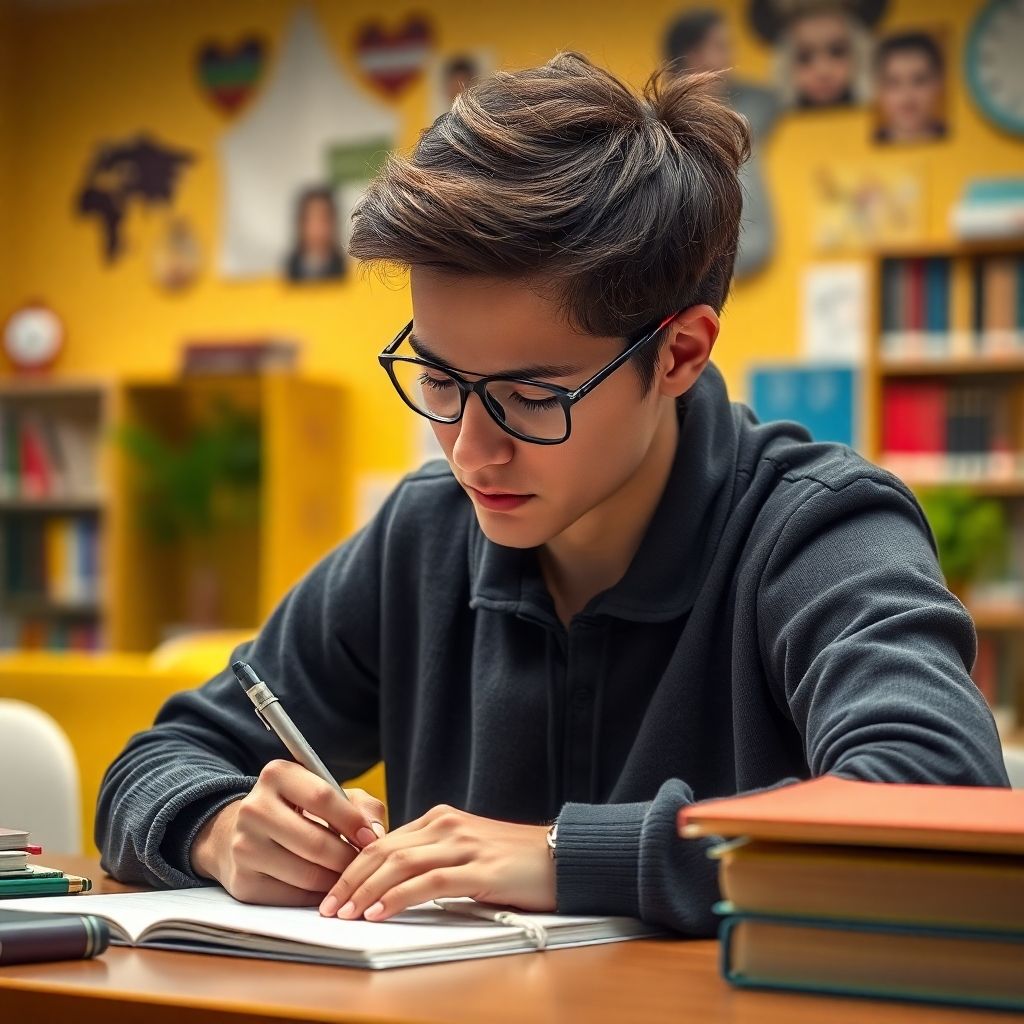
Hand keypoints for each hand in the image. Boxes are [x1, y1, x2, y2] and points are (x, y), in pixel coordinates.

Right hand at [190, 759, 386, 905]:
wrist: (243, 834)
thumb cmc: (298, 811)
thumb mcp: (327, 794)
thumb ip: (361, 805)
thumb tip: (376, 834)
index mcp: (277, 775)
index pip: (322, 797)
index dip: (353, 820)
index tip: (371, 838)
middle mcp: (254, 808)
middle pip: (316, 842)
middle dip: (348, 858)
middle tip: (364, 865)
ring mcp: (244, 846)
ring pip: (306, 874)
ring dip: (335, 881)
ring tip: (348, 877)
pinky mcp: (243, 881)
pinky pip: (292, 896)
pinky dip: (315, 897)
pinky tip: (325, 890)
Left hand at [317, 804, 555, 921]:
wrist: (563, 857)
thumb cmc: (515, 862)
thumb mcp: (466, 852)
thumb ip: (432, 859)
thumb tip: (390, 882)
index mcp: (441, 819)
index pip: (382, 840)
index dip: (351, 864)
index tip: (331, 888)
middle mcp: (448, 825)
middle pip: (383, 849)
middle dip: (349, 878)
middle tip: (328, 905)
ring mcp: (464, 845)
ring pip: (399, 863)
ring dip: (365, 889)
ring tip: (344, 912)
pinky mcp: (480, 871)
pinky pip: (428, 882)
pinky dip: (397, 897)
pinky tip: (379, 911)